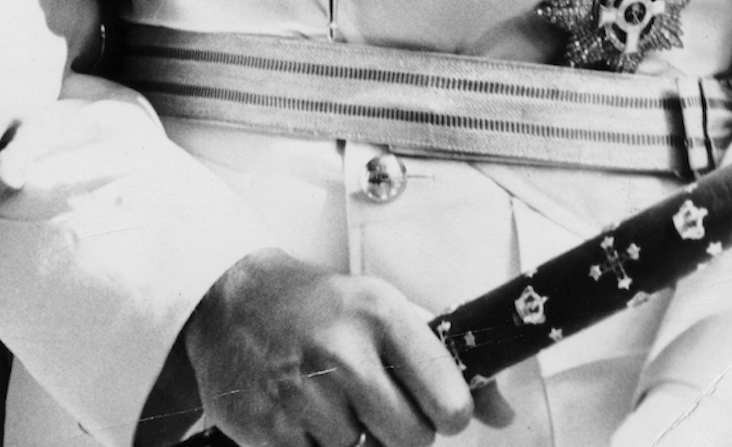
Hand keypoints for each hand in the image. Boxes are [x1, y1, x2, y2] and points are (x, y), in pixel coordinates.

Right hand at [184, 250, 513, 446]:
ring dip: (350, 439)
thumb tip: (503, 413)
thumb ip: (445, 359)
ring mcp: (302, 392)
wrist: (228, 298)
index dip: (444, 412)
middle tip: (367, 400)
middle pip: (414, 442)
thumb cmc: (317, 306)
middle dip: (395, 430)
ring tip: (324, 397)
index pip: (451, 404)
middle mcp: (342, 350)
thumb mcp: (382, 310)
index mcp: (379, 313)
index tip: (426, 401)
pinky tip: (299, 414)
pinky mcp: (269, 430)